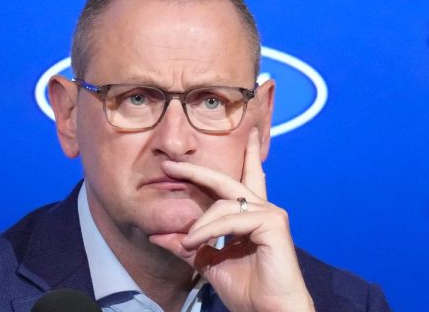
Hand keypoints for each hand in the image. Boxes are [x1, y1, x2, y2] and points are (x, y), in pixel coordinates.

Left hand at [153, 128, 313, 311]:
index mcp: (250, 216)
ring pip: (222, 205)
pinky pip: (231, 219)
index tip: (240, 139)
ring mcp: (270, 214)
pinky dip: (208, 230)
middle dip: (196, 171)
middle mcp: (262, 209)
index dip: (242, 157)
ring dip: (199, 224)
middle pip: (227, 180)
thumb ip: (187, 246)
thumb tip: (156, 235)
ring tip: (185, 242)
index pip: (243, 180)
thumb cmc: (246, 290)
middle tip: (170, 166)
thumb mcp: (207, 263)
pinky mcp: (273, 224)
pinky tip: (194, 242)